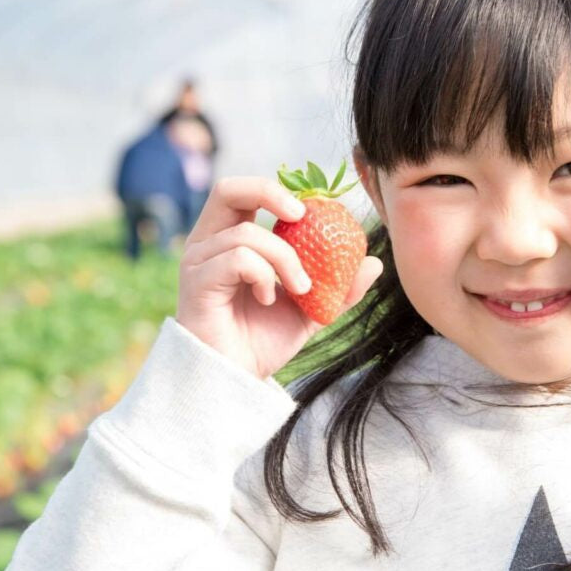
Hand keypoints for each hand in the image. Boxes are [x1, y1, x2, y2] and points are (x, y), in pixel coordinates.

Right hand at [176, 176, 382, 379]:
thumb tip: (374, 262)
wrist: (237, 380)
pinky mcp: (195, 281)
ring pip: (247, 234)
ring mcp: (197, 262)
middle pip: (229, 189)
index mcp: (228, 240)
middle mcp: (207, 244)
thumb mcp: (310, 311)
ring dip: (285, 259)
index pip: (247, 193)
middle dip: (270, 193)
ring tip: (299, 289)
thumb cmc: (262, 343)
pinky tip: (267, 299)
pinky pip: (237, 258)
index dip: (281, 192)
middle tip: (303, 215)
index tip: (317, 212)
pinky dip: (263, 274)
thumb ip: (338, 287)